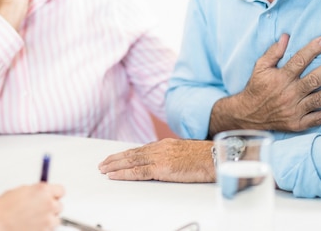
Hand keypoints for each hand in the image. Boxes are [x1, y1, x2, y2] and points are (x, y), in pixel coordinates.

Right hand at [0, 183, 64, 230]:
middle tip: (38, 209)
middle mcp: (48, 205)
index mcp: (42, 191)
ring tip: (32, 220)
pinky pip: (49, 230)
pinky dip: (42, 228)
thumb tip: (41, 192)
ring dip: (48, 219)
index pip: (60, 190)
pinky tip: (30, 226)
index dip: (54, 193)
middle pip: (59, 205)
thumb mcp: (18, 192)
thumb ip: (33, 191)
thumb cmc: (0, 210)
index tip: (50, 195)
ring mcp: (48, 221)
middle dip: (50, 207)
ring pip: (55, 219)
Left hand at [97, 138, 213, 182]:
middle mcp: (160, 148)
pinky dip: (124, 173)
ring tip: (104, 169)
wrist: (217, 158)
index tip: (116, 158)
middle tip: (103, 163)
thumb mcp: (186, 154)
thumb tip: (166, 162)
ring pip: (132, 161)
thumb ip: (173, 156)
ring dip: (115, 165)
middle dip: (116, 158)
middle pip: (132, 153)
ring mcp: (161, 157)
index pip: (140, 149)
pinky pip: (138, 172)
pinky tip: (115, 175)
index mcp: (166, 144)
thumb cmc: (207, 158)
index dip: (126, 154)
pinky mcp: (163, 168)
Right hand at [208, 34, 320, 135]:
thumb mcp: (260, 67)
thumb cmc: (257, 87)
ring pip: (318, 99)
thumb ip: (273, 52)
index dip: (313, 50)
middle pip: (313, 80)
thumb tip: (286, 36)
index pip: (299, 61)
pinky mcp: (298, 123)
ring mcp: (294, 110)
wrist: (248, 114)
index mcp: (280, 78)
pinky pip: (317, 119)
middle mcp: (289, 94)